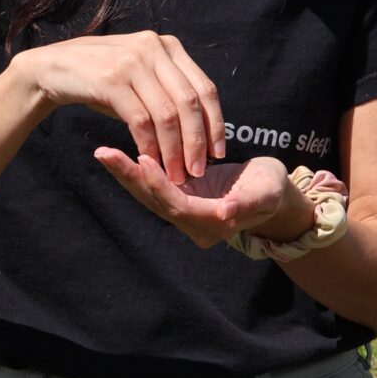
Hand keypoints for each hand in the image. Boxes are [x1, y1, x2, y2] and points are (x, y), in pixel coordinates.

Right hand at [13, 31, 223, 181]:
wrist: (55, 68)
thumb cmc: (103, 78)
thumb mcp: (142, 75)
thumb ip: (169, 90)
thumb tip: (202, 128)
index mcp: (169, 46)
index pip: (205, 88)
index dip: (215, 124)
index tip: (218, 153)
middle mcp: (154, 48)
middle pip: (190, 103)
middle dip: (197, 142)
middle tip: (197, 171)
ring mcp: (133, 62)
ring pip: (167, 115)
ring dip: (174, 150)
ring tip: (175, 174)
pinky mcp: (111, 80)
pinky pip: (140, 121)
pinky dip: (148, 146)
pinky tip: (149, 162)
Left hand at [93, 149, 317, 251]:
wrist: (272, 194)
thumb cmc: (272, 189)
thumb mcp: (267, 192)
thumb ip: (246, 203)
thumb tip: (225, 213)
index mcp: (214, 224)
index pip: (178, 206)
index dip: (159, 185)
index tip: (143, 159)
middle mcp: (193, 225)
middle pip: (155, 203)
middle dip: (130, 178)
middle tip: (105, 154)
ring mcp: (185, 213)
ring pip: (149, 196)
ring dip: (126, 174)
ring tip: (103, 152)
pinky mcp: (180, 198)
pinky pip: (153, 187)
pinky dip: (135, 171)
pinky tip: (116, 155)